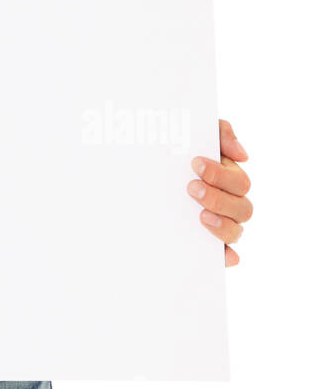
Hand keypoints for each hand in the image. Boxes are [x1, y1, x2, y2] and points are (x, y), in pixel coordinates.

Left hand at [187, 118, 250, 266]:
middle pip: (242, 208)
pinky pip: (225, 255)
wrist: (145, 169)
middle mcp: (230, 203)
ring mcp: (220, 223)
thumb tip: (243, 155)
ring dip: (222, 225)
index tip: (195, 163)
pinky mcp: (208, 243)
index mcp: (230, 179)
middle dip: (218, 198)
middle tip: (191, 188)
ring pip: (236, 231)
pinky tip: (222, 255)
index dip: (221, 174)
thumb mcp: (198, 133)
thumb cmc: (179, 150)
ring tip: (200, 216)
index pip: (239, 182)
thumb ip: (221, 133)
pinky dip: (227, 256)